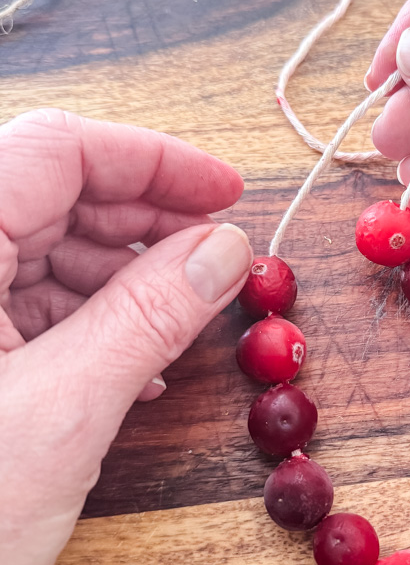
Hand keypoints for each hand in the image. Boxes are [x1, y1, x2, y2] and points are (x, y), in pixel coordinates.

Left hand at [0, 110, 251, 564]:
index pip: (55, 151)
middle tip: (221, 255)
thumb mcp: (62, 414)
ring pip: (44, 251)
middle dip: (146, 220)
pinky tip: (138, 366)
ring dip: (125, 277)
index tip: (227, 190)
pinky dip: (91, 323)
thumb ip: (148, 317)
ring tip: (187, 318)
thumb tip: (226, 249)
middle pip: (52, 194)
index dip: (153, 159)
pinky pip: (27, 307)